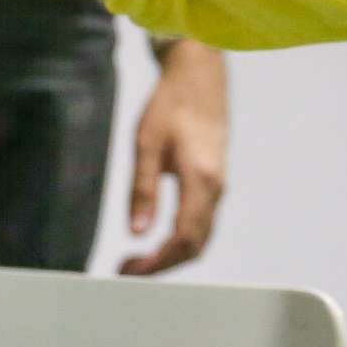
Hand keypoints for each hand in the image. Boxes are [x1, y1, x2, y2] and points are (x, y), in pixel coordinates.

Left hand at [120, 40, 228, 275]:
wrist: (199, 75)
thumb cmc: (171, 103)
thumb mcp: (146, 143)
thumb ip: (142, 189)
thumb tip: (136, 232)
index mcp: (200, 179)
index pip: (182, 239)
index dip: (156, 263)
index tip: (128, 271)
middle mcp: (215, 188)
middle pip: (195, 246)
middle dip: (163, 265)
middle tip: (128, 270)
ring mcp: (218, 185)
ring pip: (201, 236)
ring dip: (171, 254)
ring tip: (138, 258)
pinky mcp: (215, 181)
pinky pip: (202, 223)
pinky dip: (181, 239)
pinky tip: (157, 237)